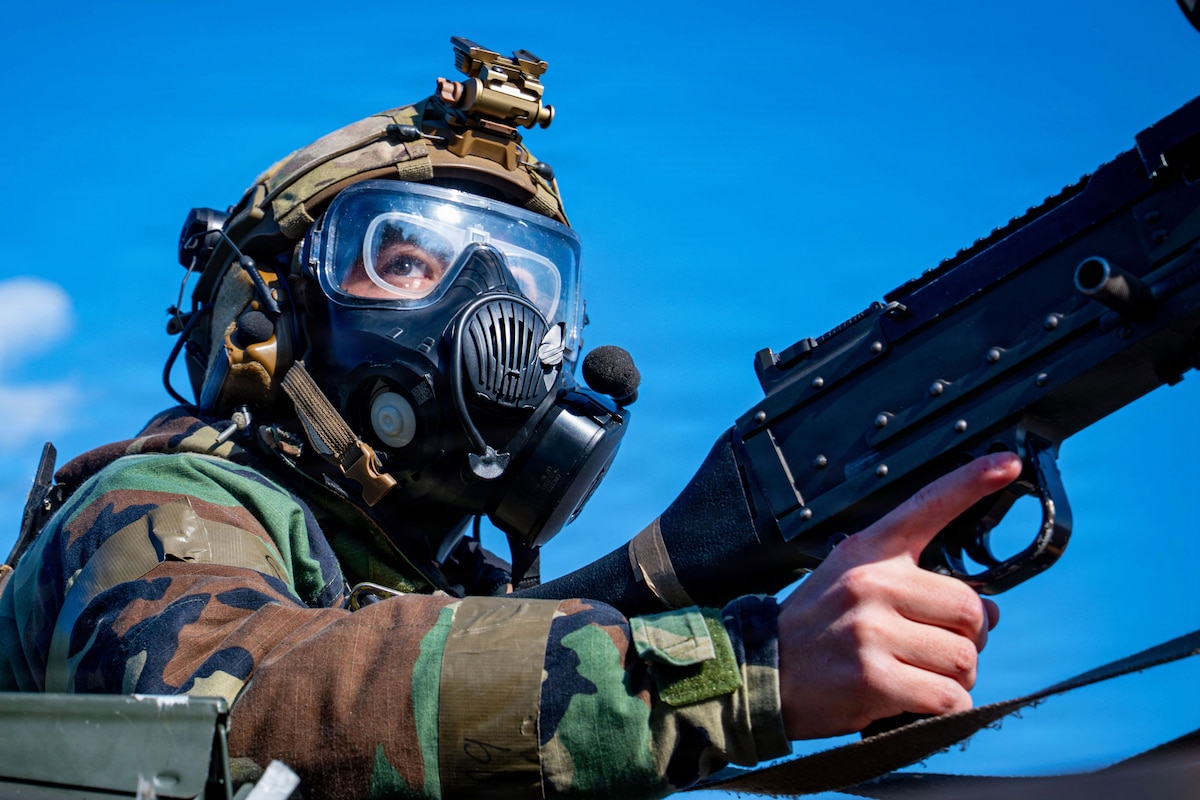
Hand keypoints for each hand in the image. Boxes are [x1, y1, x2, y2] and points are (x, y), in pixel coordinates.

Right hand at [776, 453, 1020, 738]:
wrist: (761, 673)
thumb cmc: (815, 629)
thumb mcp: (847, 578)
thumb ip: (909, 581)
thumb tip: (987, 610)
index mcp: (869, 551)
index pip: (927, 506)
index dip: (972, 482)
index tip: (1007, 463)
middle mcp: (872, 583)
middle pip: (972, 609)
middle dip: (968, 639)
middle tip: (934, 649)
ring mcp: (870, 630)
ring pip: (965, 659)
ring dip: (955, 679)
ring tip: (917, 675)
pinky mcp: (872, 678)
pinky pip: (948, 698)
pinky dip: (945, 709)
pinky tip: (913, 702)